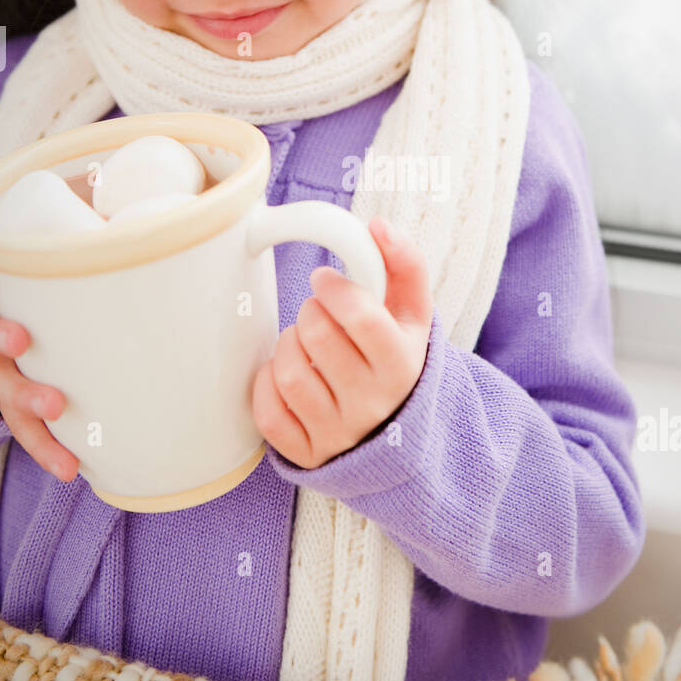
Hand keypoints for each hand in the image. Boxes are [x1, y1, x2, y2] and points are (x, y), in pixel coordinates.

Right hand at [0, 254, 77, 481]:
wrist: (29, 322)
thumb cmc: (55, 283)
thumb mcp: (57, 259)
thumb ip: (86, 244)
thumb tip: (151, 229)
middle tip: (21, 340)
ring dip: (25, 397)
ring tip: (54, 407)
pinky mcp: (13, 402)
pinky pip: (22, 427)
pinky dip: (45, 447)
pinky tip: (68, 467)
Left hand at [252, 216, 432, 468]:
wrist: (397, 436)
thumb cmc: (397, 362)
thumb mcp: (414, 317)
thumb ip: (405, 266)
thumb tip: (378, 226)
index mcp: (402, 366)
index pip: (362, 318)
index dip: (334, 289)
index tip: (323, 280)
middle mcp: (372, 404)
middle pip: (318, 338)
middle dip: (309, 312)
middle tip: (316, 313)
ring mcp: (338, 433)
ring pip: (288, 374)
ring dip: (286, 345)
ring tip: (302, 343)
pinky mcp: (307, 454)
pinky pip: (268, 415)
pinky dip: (266, 386)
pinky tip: (284, 375)